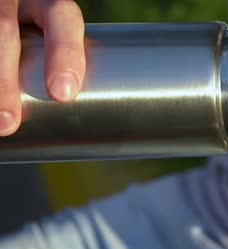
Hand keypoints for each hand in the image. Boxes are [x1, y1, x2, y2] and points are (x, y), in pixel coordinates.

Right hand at [0, 0, 84, 135]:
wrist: (12, 13)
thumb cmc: (44, 35)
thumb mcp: (57, 35)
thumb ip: (66, 62)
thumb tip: (86, 124)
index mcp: (49, 2)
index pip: (62, 18)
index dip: (65, 54)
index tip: (63, 94)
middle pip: (5, 32)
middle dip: (4, 80)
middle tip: (9, 122)